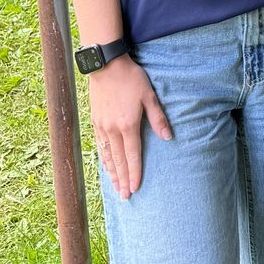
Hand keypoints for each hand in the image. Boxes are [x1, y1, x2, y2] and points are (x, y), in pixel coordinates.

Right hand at [87, 55, 171, 199]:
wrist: (106, 66)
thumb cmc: (131, 79)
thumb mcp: (149, 96)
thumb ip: (158, 118)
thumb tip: (168, 137)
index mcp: (128, 124)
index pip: (132, 155)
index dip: (135, 172)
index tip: (136, 187)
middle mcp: (112, 129)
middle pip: (118, 160)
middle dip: (123, 179)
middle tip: (126, 196)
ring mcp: (102, 126)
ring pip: (107, 156)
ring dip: (112, 173)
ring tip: (116, 188)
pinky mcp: (95, 122)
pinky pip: (100, 146)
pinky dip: (104, 160)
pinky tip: (106, 167)